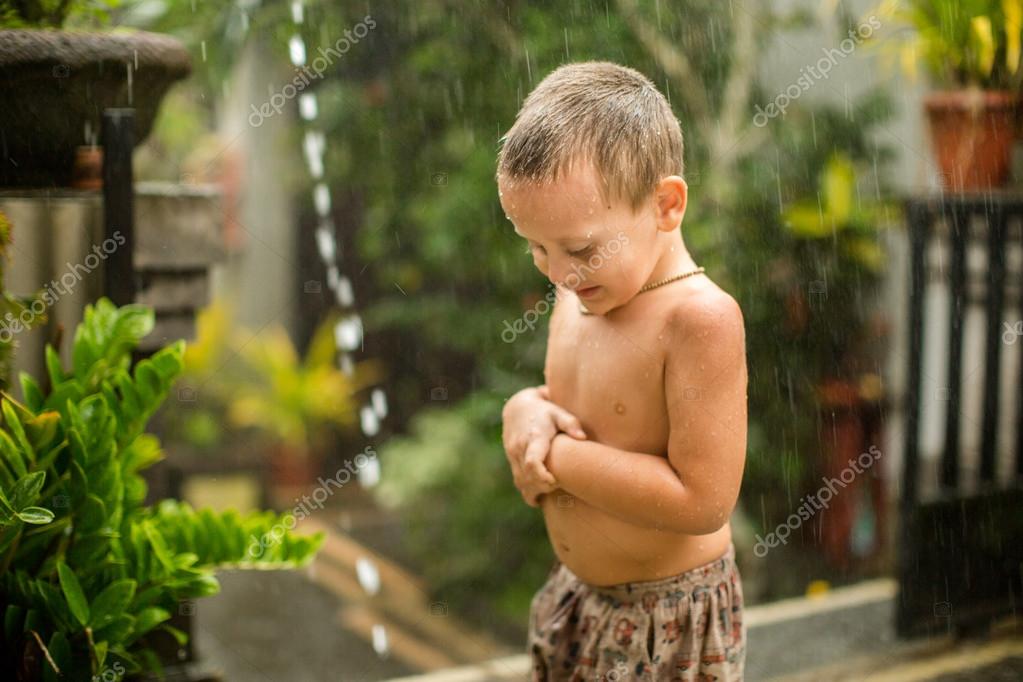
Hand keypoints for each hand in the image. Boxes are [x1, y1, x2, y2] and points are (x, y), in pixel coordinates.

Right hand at [502, 386, 586, 506]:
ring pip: (521, 482)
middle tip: (559, 484)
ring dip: (535, 491)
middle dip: (543, 487)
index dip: (542, 477)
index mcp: (533, 438)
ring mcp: (512, 456)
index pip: (532, 463)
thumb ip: (571, 423)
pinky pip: (518, 481)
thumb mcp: (558, 413)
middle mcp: (519, 448)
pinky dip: (528, 489)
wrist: (518, 408)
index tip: (555, 481)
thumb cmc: (544, 411)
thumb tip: (582, 437)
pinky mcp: (511, 461)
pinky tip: (540, 493)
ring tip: (551, 487)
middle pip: (528, 477)